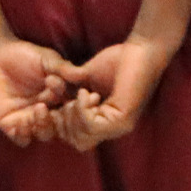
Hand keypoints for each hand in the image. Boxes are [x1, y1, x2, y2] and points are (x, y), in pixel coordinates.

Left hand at [0, 38, 70, 145]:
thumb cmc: (23, 54)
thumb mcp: (46, 59)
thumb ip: (63, 68)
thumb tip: (85, 73)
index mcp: (60, 96)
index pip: (75, 108)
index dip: (79, 105)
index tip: (79, 95)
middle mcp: (48, 111)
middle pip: (62, 126)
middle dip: (62, 118)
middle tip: (54, 100)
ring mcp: (30, 119)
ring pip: (45, 134)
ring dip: (44, 126)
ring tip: (39, 108)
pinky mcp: (11, 125)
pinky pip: (22, 139)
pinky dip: (25, 135)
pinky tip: (22, 123)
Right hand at [51, 38, 179, 151]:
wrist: (142, 49)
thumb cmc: (119, 60)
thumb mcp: (86, 76)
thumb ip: (69, 85)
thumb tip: (47, 82)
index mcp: (103, 120)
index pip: (74, 137)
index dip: (57, 123)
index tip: (50, 102)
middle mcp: (112, 128)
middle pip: (76, 141)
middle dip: (63, 121)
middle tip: (67, 99)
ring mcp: (119, 126)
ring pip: (82, 138)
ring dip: (73, 115)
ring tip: (81, 94)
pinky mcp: (122, 120)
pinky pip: (91, 126)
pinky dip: (82, 110)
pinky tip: (87, 93)